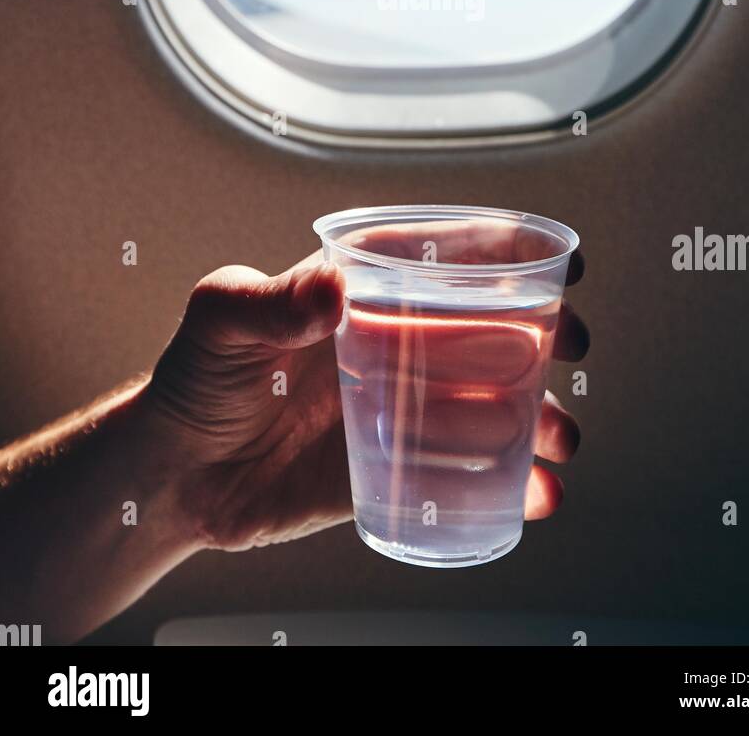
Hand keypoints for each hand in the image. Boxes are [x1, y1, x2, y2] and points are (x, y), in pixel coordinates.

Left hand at [142, 229, 588, 552]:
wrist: (177, 475)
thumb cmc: (195, 379)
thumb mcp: (222, 321)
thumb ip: (269, 302)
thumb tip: (329, 290)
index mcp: (362, 288)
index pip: (447, 257)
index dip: (512, 253)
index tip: (563, 264)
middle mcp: (394, 341)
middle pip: (491, 326)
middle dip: (546, 333)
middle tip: (571, 347)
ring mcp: (402, 406)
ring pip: (493, 401)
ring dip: (540, 414)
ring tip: (560, 438)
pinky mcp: (398, 466)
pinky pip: (468, 472)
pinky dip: (511, 483)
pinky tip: (534, 494)